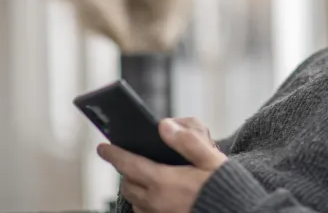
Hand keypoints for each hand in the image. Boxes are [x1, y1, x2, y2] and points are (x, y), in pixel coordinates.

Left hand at [97, 117, 227, 212]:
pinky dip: (143, 202)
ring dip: (133, 187)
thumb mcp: (210, 159)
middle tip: (127, 158)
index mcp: (164, 182)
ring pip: (134, 200)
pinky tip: (155, 194)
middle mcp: (156, 202)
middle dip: (124, 170)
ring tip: (141, 175)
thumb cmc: (225, 187)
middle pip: (127, 184)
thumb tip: (163, 125)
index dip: (113, 154)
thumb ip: (187, 141)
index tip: (102, 147)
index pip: (128, 165)